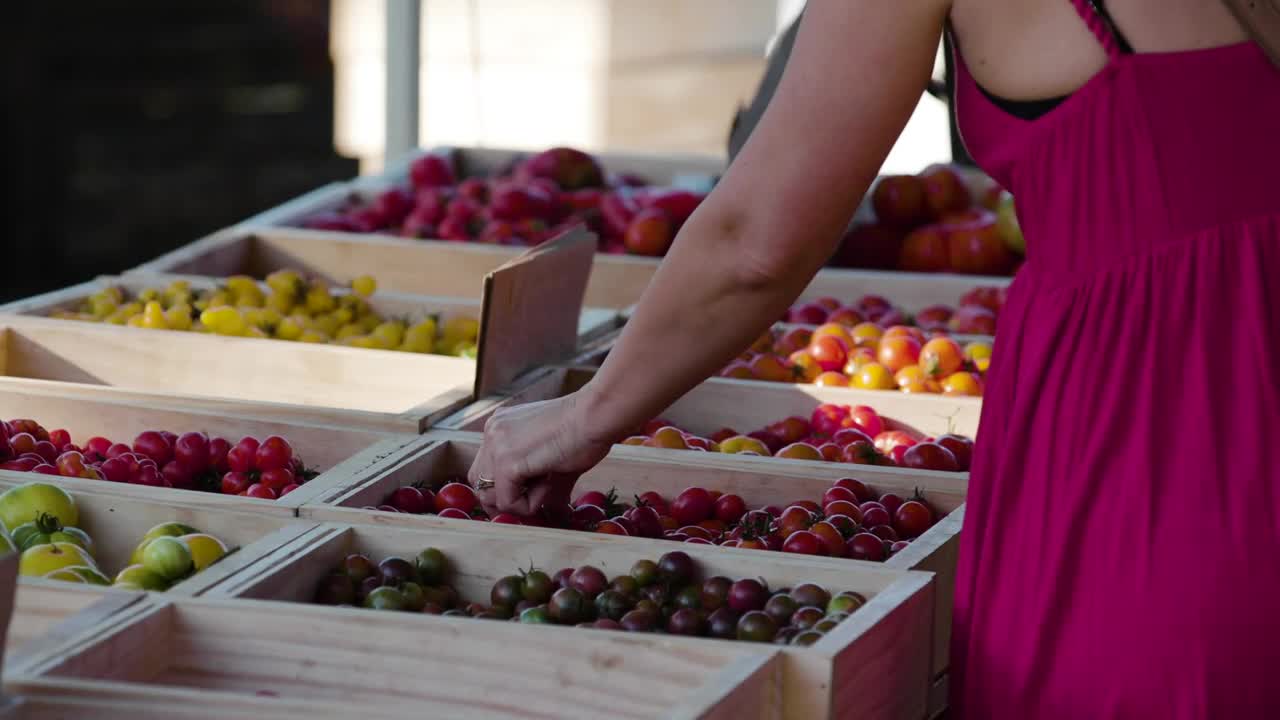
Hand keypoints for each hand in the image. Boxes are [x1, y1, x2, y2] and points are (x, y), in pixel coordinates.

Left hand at [468, 390, 614, 516]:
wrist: (597, 415)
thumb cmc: (586, 430)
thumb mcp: (552, 455)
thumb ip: (539, 479)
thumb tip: (550, 511)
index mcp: (501, 426)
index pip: (485, 467)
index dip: (506, 487)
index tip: (533, 491)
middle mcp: (492, 432)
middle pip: (479, 483)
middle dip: (504, 500)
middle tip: (534, 500)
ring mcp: (496, 445)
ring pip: (489, 496)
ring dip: (519, 502)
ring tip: (548, 482)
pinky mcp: (508, 463)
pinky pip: (508, 502)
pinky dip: (530, 504)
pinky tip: (550, 480)